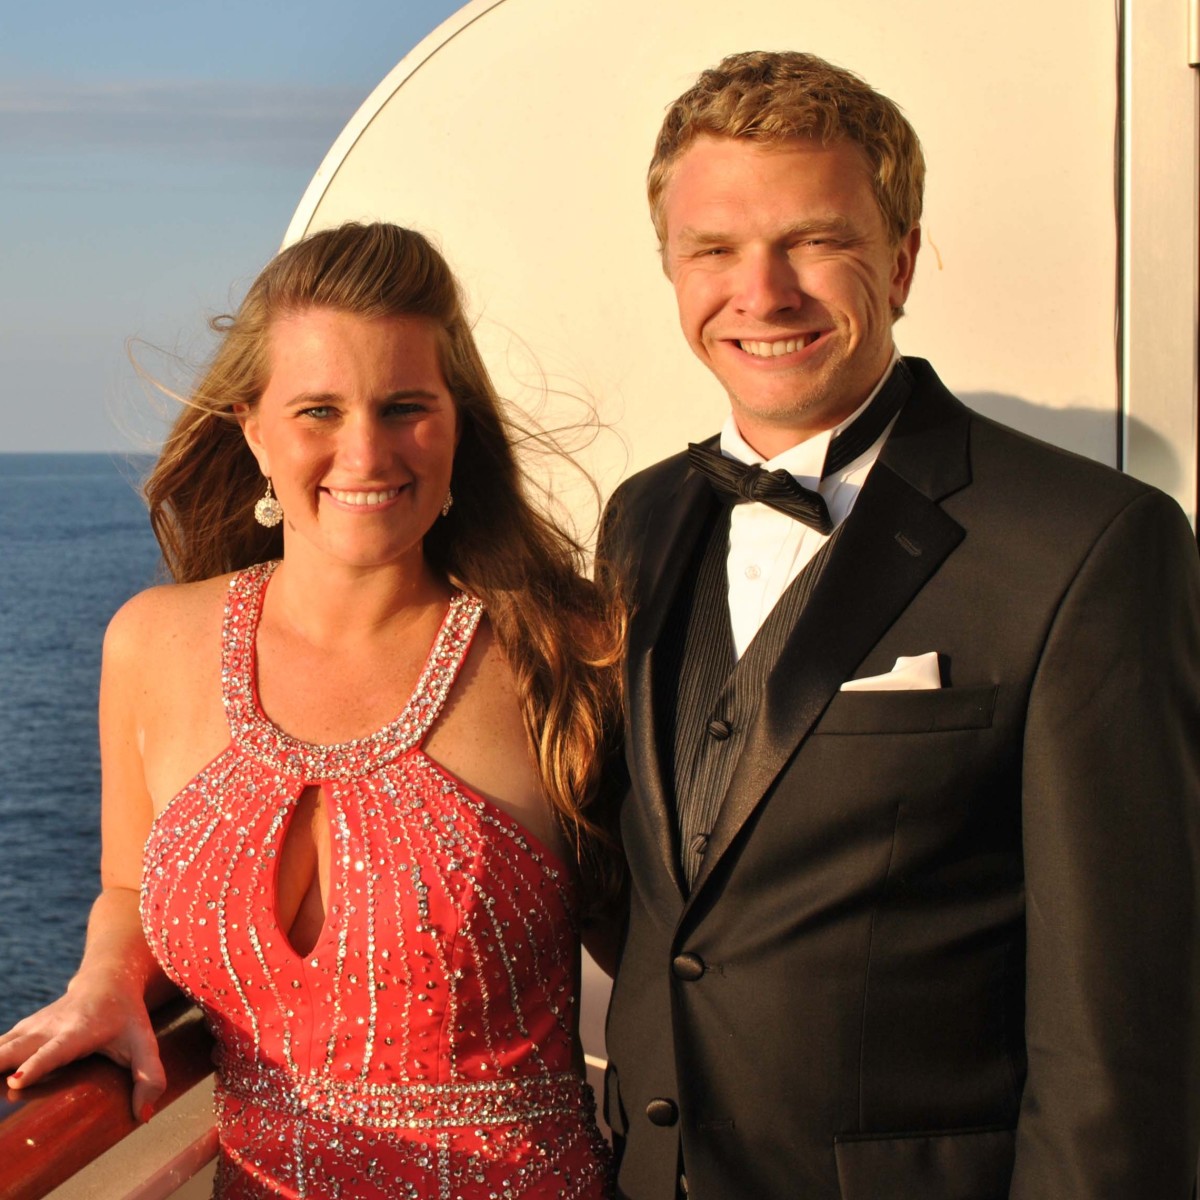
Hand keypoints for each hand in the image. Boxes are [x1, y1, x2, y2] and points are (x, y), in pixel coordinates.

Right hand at [0, 978, 164, 1120]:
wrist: (106, 980)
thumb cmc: (127, 1016)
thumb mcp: (145, 1042)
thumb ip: (149, 1075)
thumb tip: (142, 1115)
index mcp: (78, 1031)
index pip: (55, 1050)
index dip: (36, 1065)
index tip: (16, 1082)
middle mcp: (49, 1028)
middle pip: (14, 1048)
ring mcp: (30, 1028)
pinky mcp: (19, 1033)